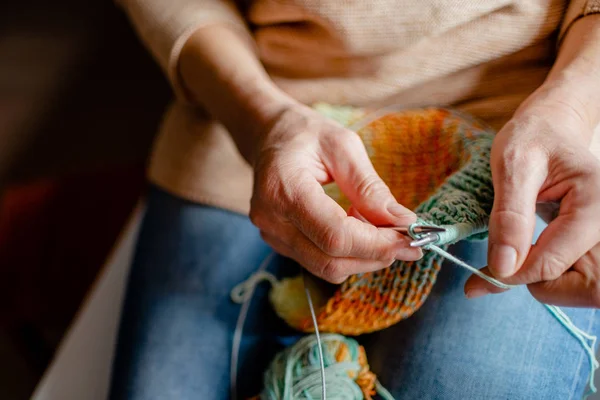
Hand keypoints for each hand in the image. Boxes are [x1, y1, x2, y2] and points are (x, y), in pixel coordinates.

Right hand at [249, 103, 421, 282]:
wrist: (269, 137)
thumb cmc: (306, 135)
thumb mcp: (343, 146)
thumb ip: (370, 187)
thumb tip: (403, 222)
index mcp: (284, 189)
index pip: (335, 236)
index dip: (377, 244)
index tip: (411, 239)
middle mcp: (272, 219)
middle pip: (331, 260)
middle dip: (376, 255)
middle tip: (408, 241)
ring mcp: (272, 235)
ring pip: (327, 268)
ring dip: (364, 257)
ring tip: (382, 229)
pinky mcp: (279, 243)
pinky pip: (319, 262)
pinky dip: (348, 254)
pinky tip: (359, 228)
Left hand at [465, 99, 599, 306]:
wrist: (553, 128)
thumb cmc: (534, 137)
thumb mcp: (513, 165)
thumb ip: (509, 216)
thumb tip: (502, 267)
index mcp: (597, 202)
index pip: (555, 261)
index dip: (516, 275)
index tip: (482, 278)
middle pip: (588, 286)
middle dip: (539, 284)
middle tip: (500, 270)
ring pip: (586, 287)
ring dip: (543, 282)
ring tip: (511, 259)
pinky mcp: (597, 242)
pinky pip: (580, 277)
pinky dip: (547, 275)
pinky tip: (524, 258)